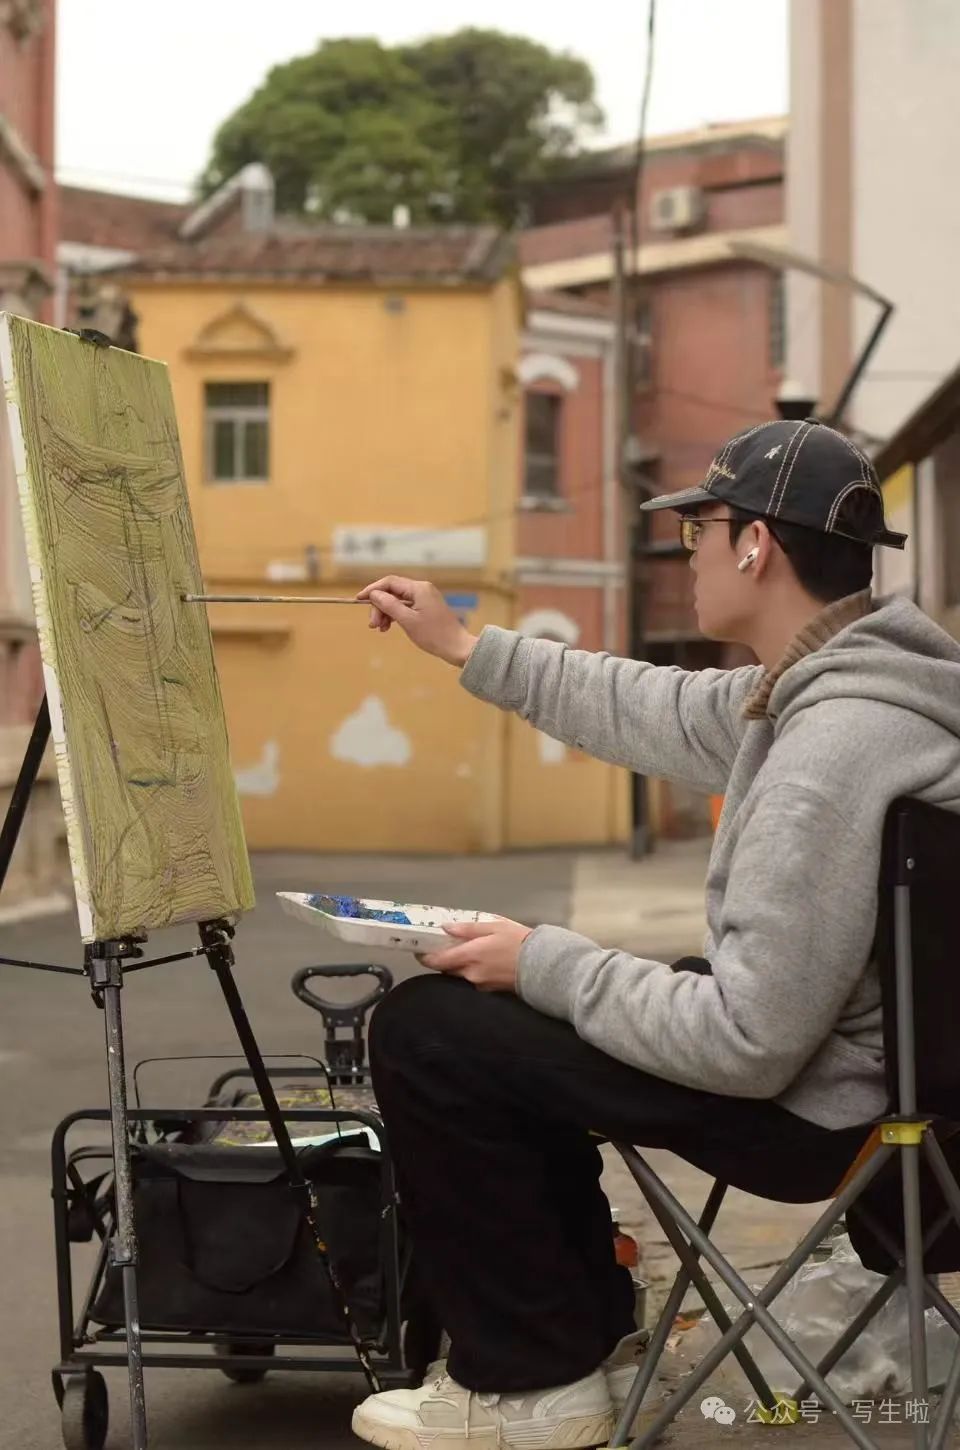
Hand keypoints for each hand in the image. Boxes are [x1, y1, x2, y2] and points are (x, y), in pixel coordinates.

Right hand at [355, 576, 476, 666]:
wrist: (457, 647)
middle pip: (392, 592)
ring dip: (385, 612)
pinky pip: (405, 607)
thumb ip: (389, 605)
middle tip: (373, 625)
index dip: (372, 590)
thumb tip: (374, 594)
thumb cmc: (434, 635)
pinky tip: (389, 627)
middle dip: (379, 606)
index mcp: (419, 588)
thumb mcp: (407, 620)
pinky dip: (395, 616)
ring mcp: (424, 598)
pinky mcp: (425, 608)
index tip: (359, 600)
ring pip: (397, 600)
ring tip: (380, 628)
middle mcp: (422, 589)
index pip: (389, 582)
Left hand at [420, 917, 533, 991]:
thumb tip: (445, 928)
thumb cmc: (518, 941)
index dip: (426, 957)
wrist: (543, 965)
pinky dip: (472, 971)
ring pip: (461, 975)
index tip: (420, 951)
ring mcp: (480, 984)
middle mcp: (471, 973)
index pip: (438, 961)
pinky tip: (483, 962)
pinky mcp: (490, 991)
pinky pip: (474, 980)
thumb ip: (468, 929)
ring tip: (468, 952)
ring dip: (459, 966)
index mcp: (470, 956)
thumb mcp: (494, 926)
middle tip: (445, 948)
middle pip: (447, 969)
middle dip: (444, 960)